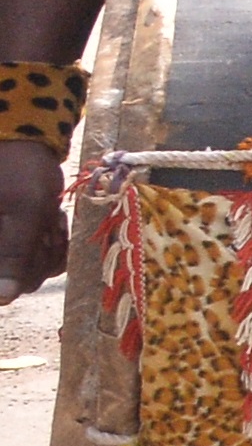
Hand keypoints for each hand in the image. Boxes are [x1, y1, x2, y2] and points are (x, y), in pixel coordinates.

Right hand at [0, 142, 60, 300]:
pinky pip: (41, 263)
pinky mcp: (16, 248)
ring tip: (48, 217)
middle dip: (41, 253)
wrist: (23, 147)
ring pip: (34, 273)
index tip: (38, 235)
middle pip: (21, 282)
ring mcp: (5, 252)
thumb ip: (13, 255)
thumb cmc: (17, 171)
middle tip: (45, 222)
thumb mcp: (22, 212)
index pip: (5, 285)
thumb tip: (2, 298)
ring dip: (50, 247)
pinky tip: (50, 220)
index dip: (23, 266)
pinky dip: (53, 244)